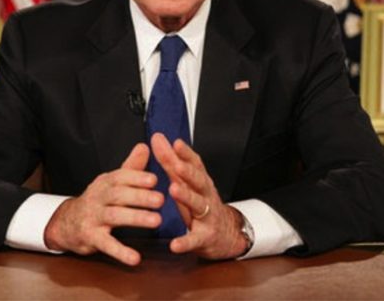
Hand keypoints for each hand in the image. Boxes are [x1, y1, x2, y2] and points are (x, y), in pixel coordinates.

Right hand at [43, 143, 163, 265]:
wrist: (66, 222)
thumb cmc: (98, 200)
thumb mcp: (112, 182)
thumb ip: (131, 166)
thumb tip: (146, 145)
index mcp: (106, 182)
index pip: (121, 176)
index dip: (137, 177)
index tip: (155, 179)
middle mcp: (99, 197)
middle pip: (119, 195)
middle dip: (140, 196)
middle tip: (161, 199)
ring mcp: (93, 217)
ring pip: (115, 216)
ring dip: (136, 218)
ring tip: (157, 221)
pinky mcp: (91, 237)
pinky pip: (106, 244)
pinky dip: (121, 252)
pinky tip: (136, 258)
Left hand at [150, 133, 247, 259]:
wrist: (226, 234)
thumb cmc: (201, 204)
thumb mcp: (186, 182)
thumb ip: (170, 160)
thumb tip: (157, 138)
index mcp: (201, 181)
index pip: (196, 164)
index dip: (187, 153)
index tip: (176, 143)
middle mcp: (206, 196)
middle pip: (199, 181)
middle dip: (188, 172)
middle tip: (176, 165)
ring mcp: (207, 216)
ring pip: (198, 205)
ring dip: (187, 197)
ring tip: (174, 190)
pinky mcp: (205, 237)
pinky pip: (194, 239)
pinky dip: (185, 242)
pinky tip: (174, 244)